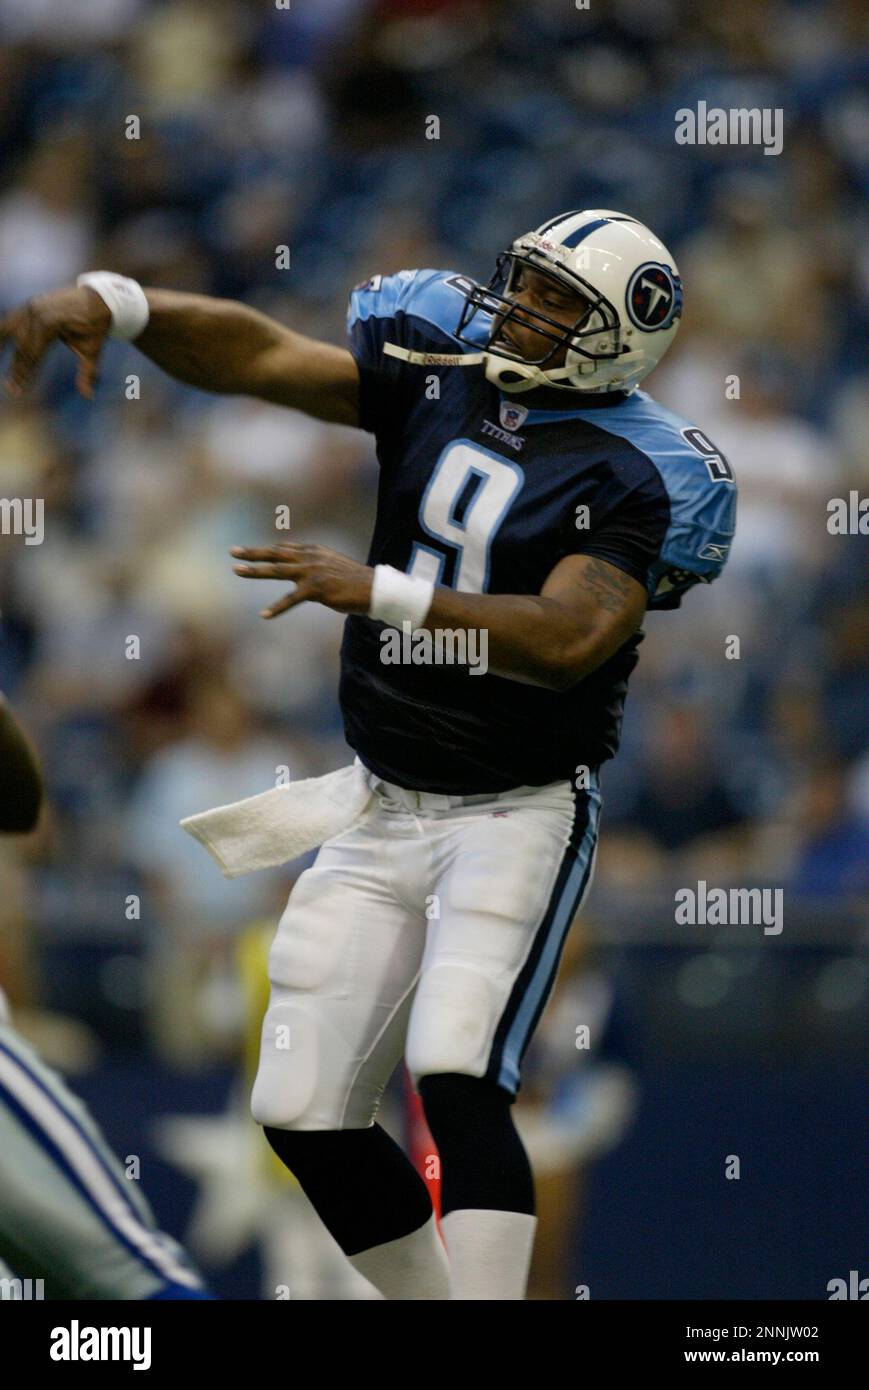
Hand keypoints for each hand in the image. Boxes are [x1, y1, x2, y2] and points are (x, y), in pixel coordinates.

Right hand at [0, 286, 112, 398]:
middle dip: (15, 369)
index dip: (25, 374)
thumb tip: (88, 396)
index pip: (33, 354)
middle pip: (21, 346)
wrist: (97, 299)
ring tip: (1, 371)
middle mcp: (37, 313)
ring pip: (10, 332)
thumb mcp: (93, 351)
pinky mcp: (29, 305)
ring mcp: (31, 307)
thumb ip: (87, 373)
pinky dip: (2, 332)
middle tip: (11, 389)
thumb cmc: (94, 327)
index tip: (19, 390)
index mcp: (51, 324)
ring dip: (1, 349)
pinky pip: (11, 320)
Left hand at [230, 543, 373, 618]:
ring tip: (237, 571)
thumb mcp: (331, 566)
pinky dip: (277, 608)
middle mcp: (310, 557)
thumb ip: (314, 565)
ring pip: (277, 570)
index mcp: (313, 551)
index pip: (283, 548)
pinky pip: (291, 600)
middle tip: (232, 552)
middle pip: (275, 554)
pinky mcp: (316, 589)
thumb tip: (300, 571)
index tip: (247, 550)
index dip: (264, 549)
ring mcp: (312, 572)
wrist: (373, 588)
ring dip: (255, 571)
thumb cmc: (354, 581)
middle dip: (252, 553)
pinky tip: (264, 615)